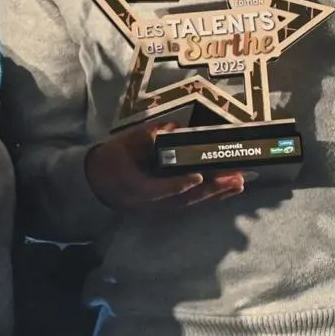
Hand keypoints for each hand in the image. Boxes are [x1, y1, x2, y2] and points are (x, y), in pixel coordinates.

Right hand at [85, 122, 244, 211]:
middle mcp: (148, 202)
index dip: (177, 184)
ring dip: (216, 194)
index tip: (197, 176)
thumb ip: (146, 136)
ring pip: (190, 204)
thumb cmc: (109, 161)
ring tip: (239, 183)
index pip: (156, 188)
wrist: (95, 184)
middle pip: (182, 199)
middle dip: (211, 189)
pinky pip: (191, 204)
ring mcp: (157, 208)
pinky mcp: (164, 208)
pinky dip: (210, 197)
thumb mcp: (123, 143)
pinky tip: (227, 190)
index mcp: (133, 185)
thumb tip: (173, 127)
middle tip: (235, 178)